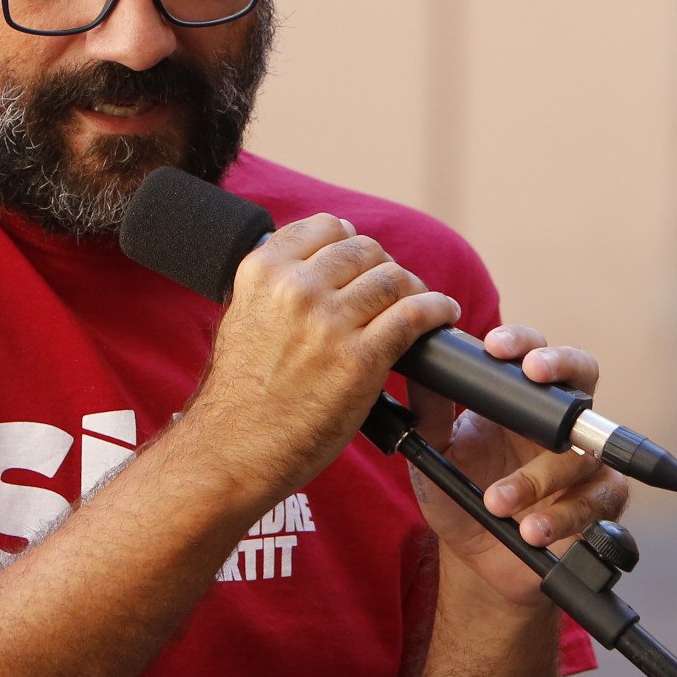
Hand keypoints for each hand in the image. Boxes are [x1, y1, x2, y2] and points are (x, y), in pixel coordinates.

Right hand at [177, 215, 461, 508]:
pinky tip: (443, 312)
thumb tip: (319, 263)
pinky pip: (413, 316)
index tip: (362, 257)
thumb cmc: (240, 393)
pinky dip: (436, 309)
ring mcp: (329, 322)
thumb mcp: (242, 316)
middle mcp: (296, 288)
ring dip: (414, 288)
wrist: (233, 449)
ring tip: (421, 301)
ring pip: (392, 279)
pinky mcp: (360, 359)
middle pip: (364, 251)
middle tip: (392, 288)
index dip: (350, 240)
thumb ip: (276, 286)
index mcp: (263, 271)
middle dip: (383, 266)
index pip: (324, 227)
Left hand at [408, 329, 630, 606]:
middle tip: (533, 372)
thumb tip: (419, 367)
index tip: (496, 347)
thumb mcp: (435, 453)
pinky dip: (562, 516)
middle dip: (561, 366)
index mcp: (522, 403)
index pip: (533, 356)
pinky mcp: (599, 503)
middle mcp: (559, 424)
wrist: (478, 557)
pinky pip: (597, 500)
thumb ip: (429, 412)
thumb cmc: (461, 495)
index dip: (522, 343)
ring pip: (580, 451)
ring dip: (536, 477)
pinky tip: (533, 530)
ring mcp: (583, 462)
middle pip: (582, 376)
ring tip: (496, 501)